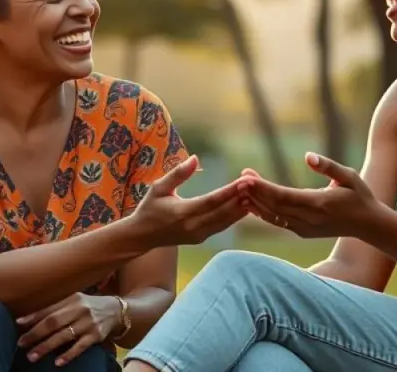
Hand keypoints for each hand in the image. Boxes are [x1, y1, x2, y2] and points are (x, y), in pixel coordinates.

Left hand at [16, 293, 120, 365]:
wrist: (117, 310)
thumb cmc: (89, 306)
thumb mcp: (75, 301)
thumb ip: (56, 308)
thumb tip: (28, 318)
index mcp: (72, 299)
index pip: (49, 309)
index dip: (33, 317)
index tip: (17, 324)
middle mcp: (80, 309)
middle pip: (54, 322)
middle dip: (35, 334)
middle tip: (21, 344)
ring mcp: (88, 323)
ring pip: (64, 336)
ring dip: (46, 346)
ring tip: (32, 356)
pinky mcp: (96, 335)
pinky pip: (80, 346)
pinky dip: (69, 355)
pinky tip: (58, 362)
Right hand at [132, 154, 249, 246]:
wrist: (141, 236)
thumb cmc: (149, 208)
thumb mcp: (159, 188)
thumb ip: (178, 174)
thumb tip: (195, 158)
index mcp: (182, 213)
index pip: (211, 201)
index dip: (229, 191)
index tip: (244, 181)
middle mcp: (193, 226)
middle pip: (223, 213)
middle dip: (240, 199)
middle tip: (255, 185)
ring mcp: (198, 235)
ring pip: (225, 222)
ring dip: (241, 208)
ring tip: (254, 194)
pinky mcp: (201, 239)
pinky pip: (221, 227)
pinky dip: (234, 216)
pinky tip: (244, 206)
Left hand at [243, 152, 379, 238]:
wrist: (368, 224)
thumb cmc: (359, 195)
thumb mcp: (349, 176)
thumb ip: (328, 166)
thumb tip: (308, 156)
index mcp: (318, 204)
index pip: (283, 196)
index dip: (263, 188)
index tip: (247, 177)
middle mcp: (308, 219)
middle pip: (274, 206)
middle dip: (255, 192)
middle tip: (240, 178)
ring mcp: (304, 228)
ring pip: (273, 216)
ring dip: (256, 203)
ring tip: (242, 188)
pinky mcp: (302, 232)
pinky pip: (278, 222)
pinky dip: (264, 213)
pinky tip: (253, 203)